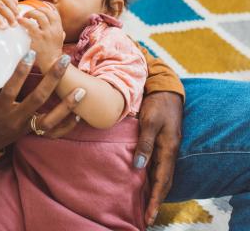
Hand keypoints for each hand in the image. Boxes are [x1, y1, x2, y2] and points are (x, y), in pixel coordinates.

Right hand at [0, 52, 83, 151]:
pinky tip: (79, 115)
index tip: (31, 53)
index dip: (21, 71)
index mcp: (0, 108)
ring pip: (50, 120)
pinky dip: (67, 125)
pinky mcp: (33, 132)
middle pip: (38, 99)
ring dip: (67, 106)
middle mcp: (15, 118)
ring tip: (81, 90)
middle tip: (64, 60)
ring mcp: (26, 127)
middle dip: (52, 79)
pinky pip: (53, 133)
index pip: (11, 88)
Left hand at [18, 6, 64, 73]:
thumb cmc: (53, 52)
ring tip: (23, 16)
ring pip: (39, 15)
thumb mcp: (60, 40)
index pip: (54, 12)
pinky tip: (19, 21)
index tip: (38, 7)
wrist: (52, 64)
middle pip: (46, 12)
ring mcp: (46, 33)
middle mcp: (54, 29)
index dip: (46, 8)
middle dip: (36, 10)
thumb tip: (59, 29)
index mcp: (59, 28)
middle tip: (28, 13)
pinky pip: (30, 25)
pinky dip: (24, 21)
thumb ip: (60, 33)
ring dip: (30, 13)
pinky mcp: (38, 38)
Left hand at [133, 92, 182, 225]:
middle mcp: (169, 151)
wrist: (166, 91)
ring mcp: (167, 147)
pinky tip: (144, 180)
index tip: (149, 216)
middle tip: (147, 217)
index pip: (162, 181)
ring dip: (155, 190)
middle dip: (156, 200)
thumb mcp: (150, 122)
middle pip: (164, 181)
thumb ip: (145, 144)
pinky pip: (158, 164)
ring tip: (145, 204)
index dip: (156, 199)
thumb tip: (138, 166)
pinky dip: (153, 176)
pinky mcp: (162, 142)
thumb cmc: (157, 105)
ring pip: (161, 174)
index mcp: (168, 149)